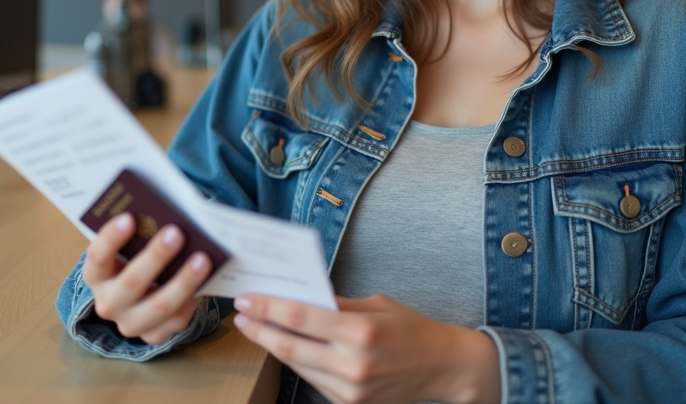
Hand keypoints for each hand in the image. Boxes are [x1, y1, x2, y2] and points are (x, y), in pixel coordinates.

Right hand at [82, 212, 214, 344]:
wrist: (137, 296)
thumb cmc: (133, 260)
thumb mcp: (128, 248)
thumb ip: (139, 234)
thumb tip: (166, 214)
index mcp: (96, 277)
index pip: (97, 257)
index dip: (111, 238)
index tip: (129, 217)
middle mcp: (108, 303)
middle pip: (131, 283)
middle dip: (156, 257)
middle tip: (176, 233)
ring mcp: (130, 324)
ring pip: (159, 306)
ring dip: (183, 282)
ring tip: (202, 259)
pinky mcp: (153, 336)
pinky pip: (176, 320)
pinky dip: (192, 299)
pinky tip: (205, 282)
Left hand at [233, 294, 500, 403]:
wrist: (445, 370)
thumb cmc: (413, 330)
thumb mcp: (377, 305)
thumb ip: (338, 304)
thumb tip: (301, 296)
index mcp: (360, 332)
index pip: (301, 318)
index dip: (268, 308)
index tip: (247, 299)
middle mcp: (352, 364)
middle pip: (290, 347)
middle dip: (260, 330)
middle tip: (240, 315)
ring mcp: (350, 390)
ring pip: (298, 366)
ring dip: (274, 346)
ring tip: (257, 328)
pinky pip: (314, 380)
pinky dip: (299, 362)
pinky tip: (288, 346)